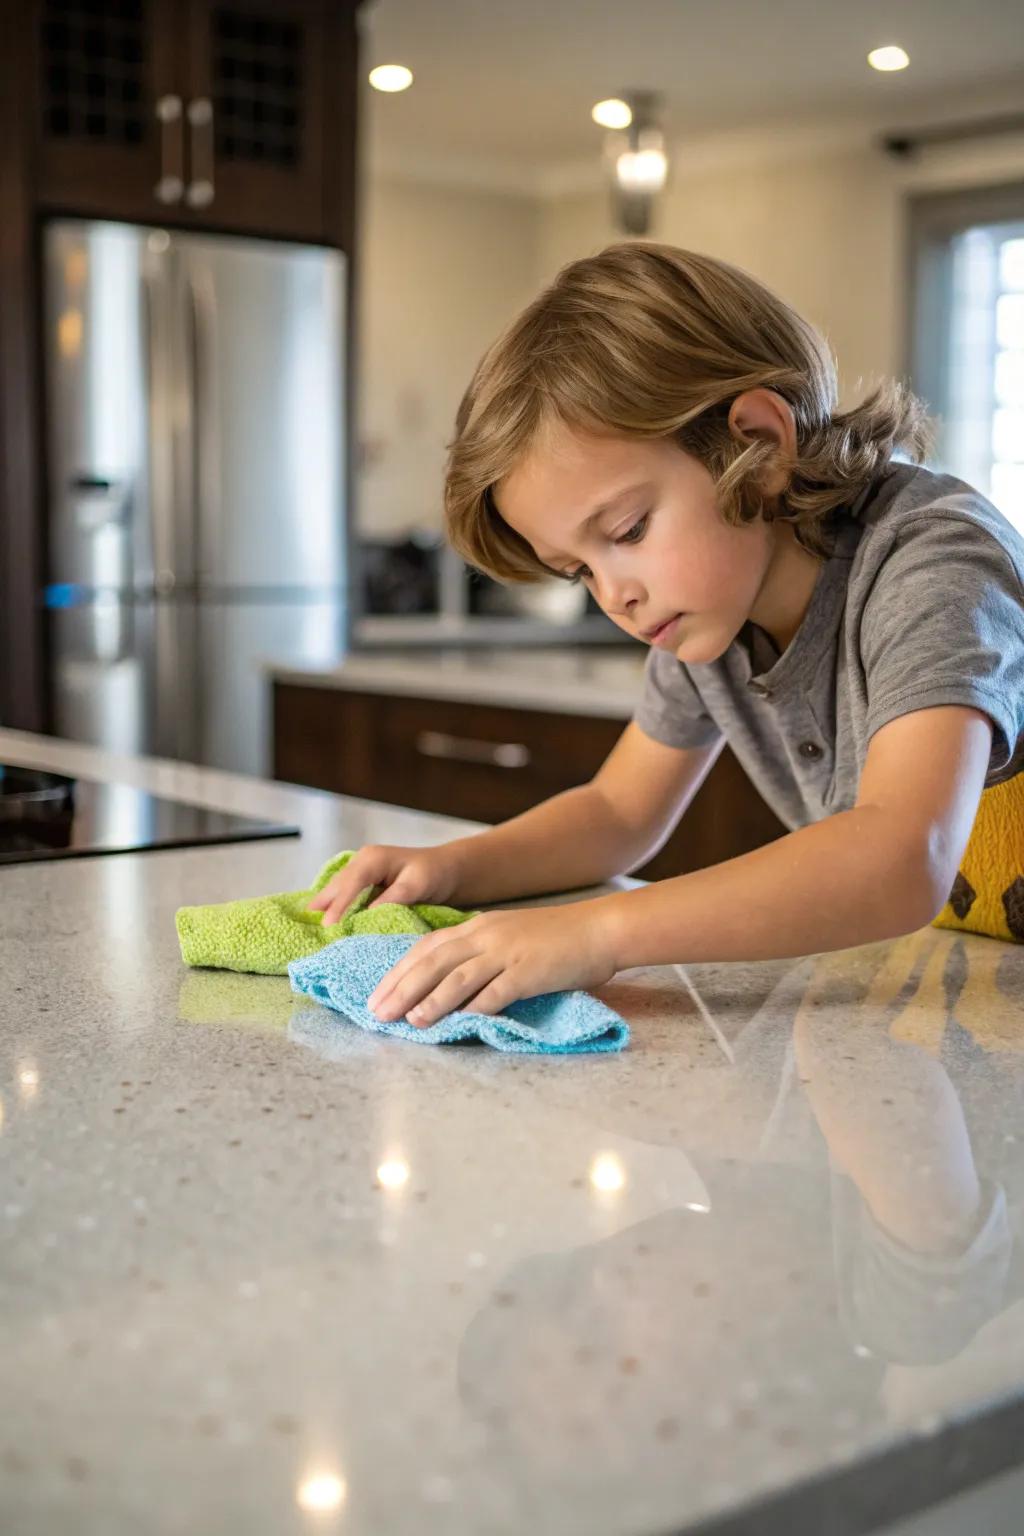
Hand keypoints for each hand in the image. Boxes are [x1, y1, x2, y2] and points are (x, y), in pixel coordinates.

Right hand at [307, 842, 463, 926]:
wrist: (446, 870)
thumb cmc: (434, 874)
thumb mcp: (418, 885)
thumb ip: (394, 898)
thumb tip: (369, 914)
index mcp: (374, 858)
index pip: (351, 883)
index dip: (338, 904)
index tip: (328, 925)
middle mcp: (363, 861)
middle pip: (337, 884)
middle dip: (322, 904)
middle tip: (305, 927)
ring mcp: (361, 871)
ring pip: (338, 888)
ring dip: (326, 905)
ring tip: (308, 926)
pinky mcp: (364, 882)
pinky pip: (345, 893)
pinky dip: (336, 905)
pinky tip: (326, 919)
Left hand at [367, 901, 619, 1025]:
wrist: (598, 930)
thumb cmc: (555, 938)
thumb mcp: (508, 936)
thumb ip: (478, 955)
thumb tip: (446, 985)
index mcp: (478, 926)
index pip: (426, 948)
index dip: (398, 971)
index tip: (376, 993)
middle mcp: (487, 936)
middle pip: (433, 963)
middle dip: (401, 989)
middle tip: (377, 1013)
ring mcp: (507, 953)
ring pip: (458, 977)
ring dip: (430, 1001)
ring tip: (409, 1020)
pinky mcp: (528, 972)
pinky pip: (496, 991)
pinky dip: (474, 1008)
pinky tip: (459, 1023)